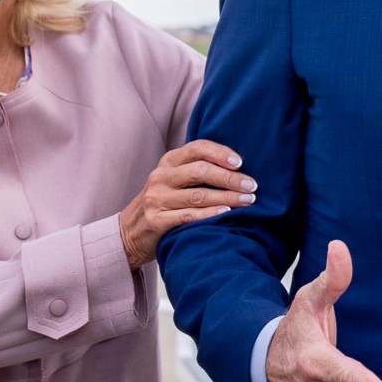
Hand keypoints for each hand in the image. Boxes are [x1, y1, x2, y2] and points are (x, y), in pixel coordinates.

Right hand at [119, 140, 254, 268]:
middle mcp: (161, 177)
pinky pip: (188, 216)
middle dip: (230, 178)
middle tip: (252, 186)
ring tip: (248, 201)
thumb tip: (239, 167)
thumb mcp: (173, 181)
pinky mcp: (156, 221)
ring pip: (198, 195)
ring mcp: (157, 199)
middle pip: (200, 171)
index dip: (221, 153)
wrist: (129, 233)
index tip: (241, 163)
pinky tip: (227, 213)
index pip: (197, 148)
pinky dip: (210, 214)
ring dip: (227, 197)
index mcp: (168, 162)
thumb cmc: (163, 204)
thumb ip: (197, 171)